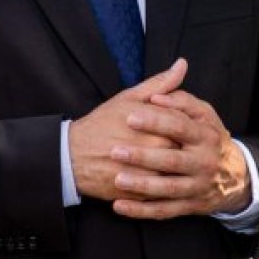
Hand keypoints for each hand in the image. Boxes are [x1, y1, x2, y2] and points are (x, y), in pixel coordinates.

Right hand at [69, 60, 187, 201]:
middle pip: (184, 150)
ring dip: (176, 171)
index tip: (181, 126)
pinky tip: (160, 181)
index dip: (186, 124)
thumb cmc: (102, 123)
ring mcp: (145, 173)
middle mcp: (152, 148)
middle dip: (185, 148)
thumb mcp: (129, 98)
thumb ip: (159, 83)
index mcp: (154, 123)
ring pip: (174, 174)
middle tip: (179, 147)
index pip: (185, 124)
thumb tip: (182, 64)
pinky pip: (159, 194)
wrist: (71, 156)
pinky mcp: (137, 194)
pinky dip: (162, 189)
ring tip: (172, 166)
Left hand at [108, 85, 250, 219]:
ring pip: (168, 189)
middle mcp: (204, 162)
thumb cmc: (209, 138)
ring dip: (141, 186)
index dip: (155, 122)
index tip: (129, 117)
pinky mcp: (190, 206)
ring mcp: (197, 187)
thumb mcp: (204, 115)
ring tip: (117, 180)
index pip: (180, 127)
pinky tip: (119, 206)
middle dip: (143, 157)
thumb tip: (156, 97)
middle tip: (115, 151)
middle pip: (172, 160)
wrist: (235, 176)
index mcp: (205, 136)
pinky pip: (164, 211)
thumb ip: (181, 101)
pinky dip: (141, 211)